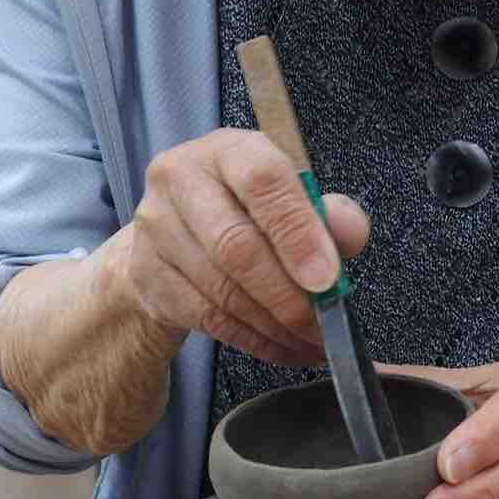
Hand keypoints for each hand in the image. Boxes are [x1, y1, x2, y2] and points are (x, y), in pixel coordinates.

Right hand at [123, 128, 369, 364]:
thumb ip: (328, 214)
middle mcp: (181, 180)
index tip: (328, 280)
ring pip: (224, 292)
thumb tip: (350, 232)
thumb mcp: (293, 198)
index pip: (263, 180)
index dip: (298, 233)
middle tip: (322, 327)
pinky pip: (210, 320)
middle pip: (237, 247)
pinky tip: (283, 347)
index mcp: (227, 151)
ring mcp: (157, 228)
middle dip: (289, 298)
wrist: (175, 234)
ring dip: (275, 327)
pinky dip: (255, 341)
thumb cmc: (246, 211)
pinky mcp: (148, 275)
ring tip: (310, 342)